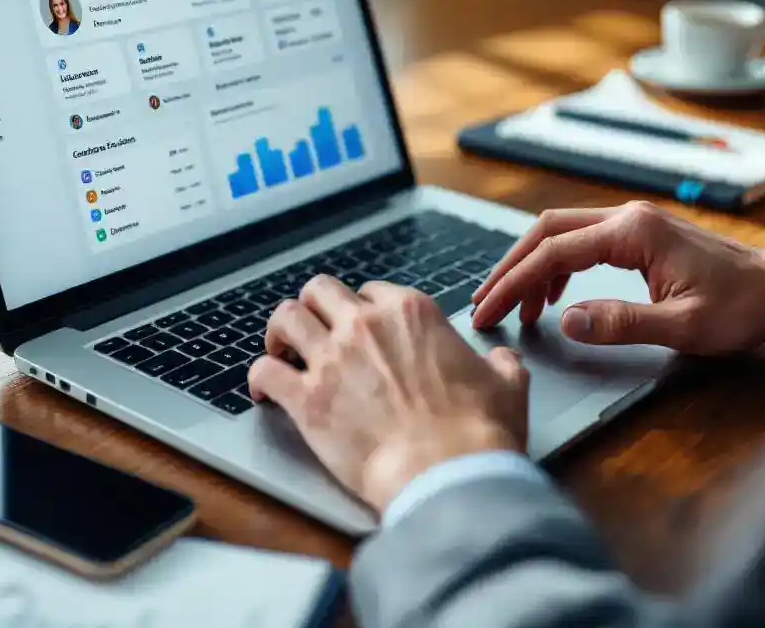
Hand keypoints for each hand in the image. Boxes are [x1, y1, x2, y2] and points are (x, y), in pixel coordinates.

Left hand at [248, 275, 529, 512]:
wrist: (447, 472)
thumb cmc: (478, 432)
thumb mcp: (507, 384)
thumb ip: (499, 363)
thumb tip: (502, 360)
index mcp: (410, 312)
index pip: (370, 292)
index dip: (363, 310)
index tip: (361, 330)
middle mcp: (364, 324)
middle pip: (319, 290)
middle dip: (314, 307)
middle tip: (314, 329)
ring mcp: (331, 358)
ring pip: (285, 317)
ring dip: (279, 331)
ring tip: (280, 349)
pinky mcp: (307, 399)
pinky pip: (264, 371)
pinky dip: (258, 378)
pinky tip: (261, 391)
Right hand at [472, 201, 764, 354]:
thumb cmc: (742, 307)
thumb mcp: (683, 326)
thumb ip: (621, 322)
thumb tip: (566, 322)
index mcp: (632, 232)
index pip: (552, 252)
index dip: (513, 283)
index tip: (489, 309)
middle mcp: (626, 217)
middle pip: (546, 232)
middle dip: (510, 268)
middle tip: (486, 303)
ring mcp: (632, 223)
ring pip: (561, 234)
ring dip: (531, 267)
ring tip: (516, 307)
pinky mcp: (637, 235)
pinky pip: (581, 242)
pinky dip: (556, 266)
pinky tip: (554, 296)